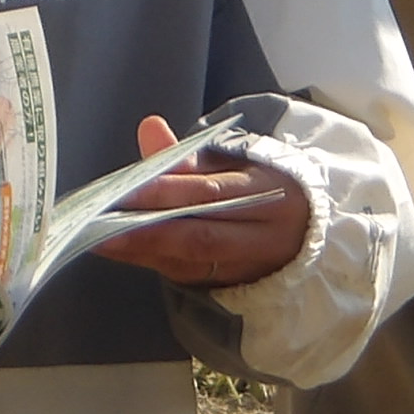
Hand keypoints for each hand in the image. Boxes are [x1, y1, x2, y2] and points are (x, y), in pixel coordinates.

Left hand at [93, 114, 310, 289]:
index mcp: (267, 191)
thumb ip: (186, 153)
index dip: (164, 192)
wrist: (312, 231)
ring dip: (145, 252)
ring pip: (194, 262)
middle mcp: (262, 234)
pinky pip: (193, 277)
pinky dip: (157, 264)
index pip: (208, 192)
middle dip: (147, 232)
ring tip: (102, 241)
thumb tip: (149, 127)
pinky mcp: (236, 285)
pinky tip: (126, 254)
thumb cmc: (263, 188)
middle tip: (101, 226)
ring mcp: (251, 265)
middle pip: (200, 235)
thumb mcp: (235, 163)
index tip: (124, 189)